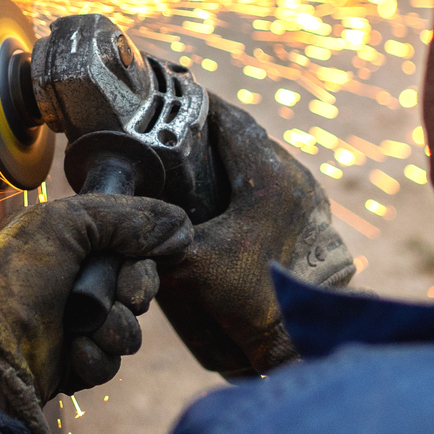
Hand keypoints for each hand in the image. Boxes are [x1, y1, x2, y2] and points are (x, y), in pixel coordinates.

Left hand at [0, 194, 189, 433]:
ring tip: (83, 331)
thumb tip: (180, 225)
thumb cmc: (12, 281)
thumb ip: (125, 217)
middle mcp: (71, 281)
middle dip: (130, 297)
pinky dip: (95, 358)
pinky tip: (72, 352)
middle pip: (137, 290)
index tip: (131, 271)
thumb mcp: (65, 225)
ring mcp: (72, 323)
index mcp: (67, 243)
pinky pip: (109, 362)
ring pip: (128, 331)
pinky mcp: (71, 362)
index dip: (140, 265)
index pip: (131, 250)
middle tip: (115, 301)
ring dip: (113, 331)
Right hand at [158, 98, 355, 377]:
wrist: (302, 339)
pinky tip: (224, 195)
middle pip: (246, 137)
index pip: (229, 119)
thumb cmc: (253, 302)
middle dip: (210, 131)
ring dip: (231, 155)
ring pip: (262, 159)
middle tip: (174, 129)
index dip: (198, 104)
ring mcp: (309, 198)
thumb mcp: (189, 266)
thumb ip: (154, 241)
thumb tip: (121, 227)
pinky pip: (274, 182)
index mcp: (269, 177)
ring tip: (194, 158)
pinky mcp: (313, 219)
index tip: (172, 95)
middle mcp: (295, 178)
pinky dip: (248, 179)